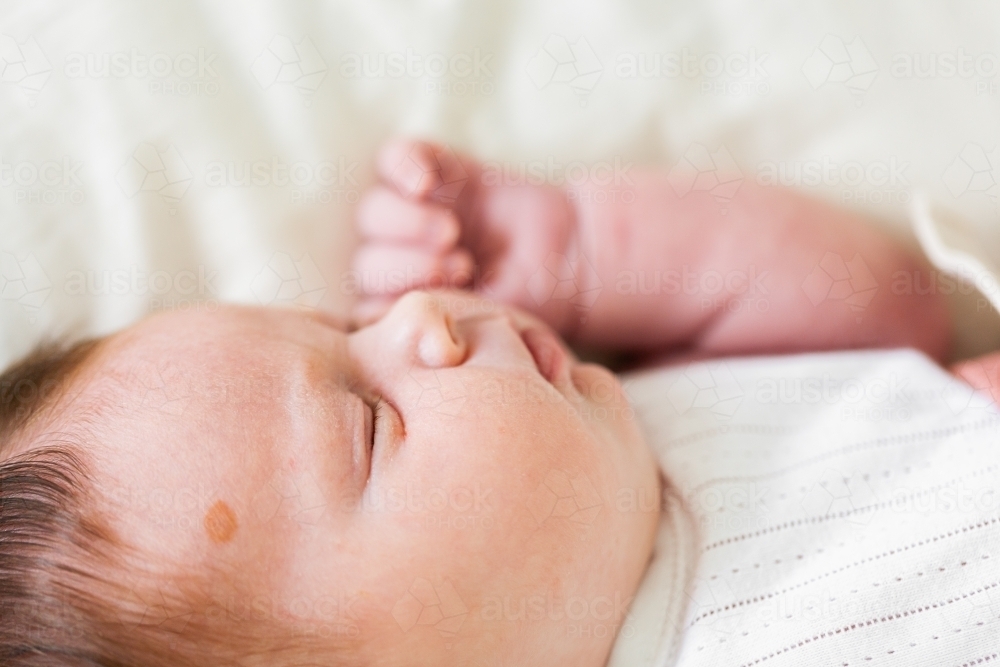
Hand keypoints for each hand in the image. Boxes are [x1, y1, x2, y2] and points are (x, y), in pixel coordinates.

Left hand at [351, 139, 581, 331]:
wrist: (570, 257)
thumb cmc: (529, 298)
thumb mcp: (488, 318)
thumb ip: (440, 314)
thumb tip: (382, 312)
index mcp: (405, 303)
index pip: (369, 306)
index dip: (396, 302)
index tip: (443, 299)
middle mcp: (400, 259)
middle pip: (367, 260)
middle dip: (406, 266)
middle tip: (458, 267)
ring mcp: (412, 213)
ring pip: (374, 211)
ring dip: (406, 222)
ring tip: (450, 230)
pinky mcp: (432, 170)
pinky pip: (394, 158)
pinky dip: (405, 164)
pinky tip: (429, 182)